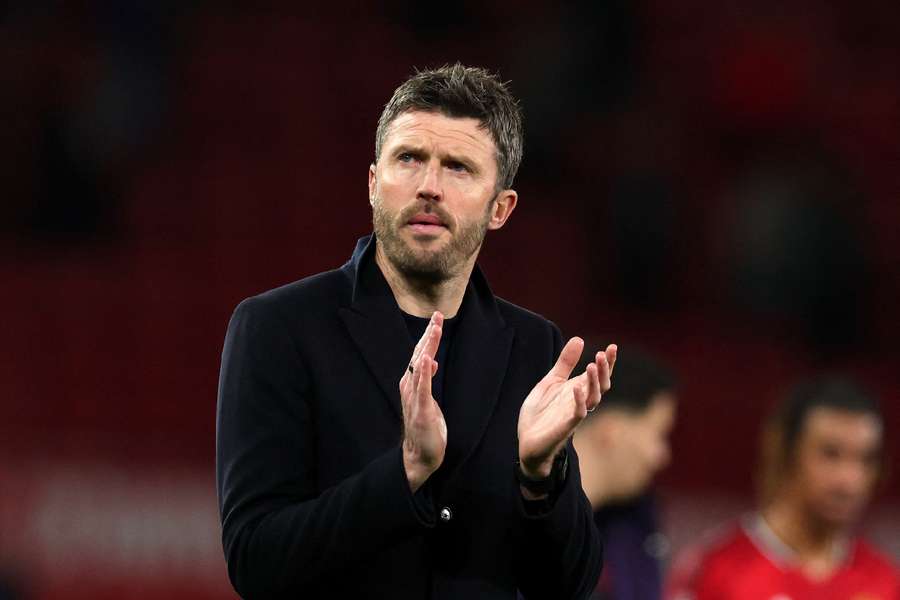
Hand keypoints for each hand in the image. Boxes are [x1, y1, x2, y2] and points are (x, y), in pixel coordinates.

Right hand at [399, 311, 446, 491]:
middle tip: (437, 316)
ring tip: (434, 330)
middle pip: (419, 355)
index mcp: (412, 383)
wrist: (420, 455)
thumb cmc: (425, 427)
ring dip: (427, 347)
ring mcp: (414, 398)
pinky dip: (425, 374)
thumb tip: (432, 362)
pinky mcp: (421, 410)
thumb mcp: (428, 399)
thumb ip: (427, 380)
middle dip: (428, 335)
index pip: (420, 354)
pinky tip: (429, 361)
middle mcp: (409, 386)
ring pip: (420, 367)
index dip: (428, 336)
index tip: (436, 318)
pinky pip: (423, 389)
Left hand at [517, 339, 615, 478]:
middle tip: (603, 354)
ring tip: (592, 365)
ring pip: (593, 399)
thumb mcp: (551, 381)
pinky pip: (577, 414)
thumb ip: (565, 363)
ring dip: (594, 382)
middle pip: (601, 386)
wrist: (527, 441)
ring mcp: (573, 414)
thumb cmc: (541, 412)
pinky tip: (575, 387)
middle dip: (604, 370)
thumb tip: (579, 339)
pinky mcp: (564, 426)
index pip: (598, 375)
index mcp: (578, 390)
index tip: (613, 346)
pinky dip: (578, 401)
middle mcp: (580, 401)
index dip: (607, 362)